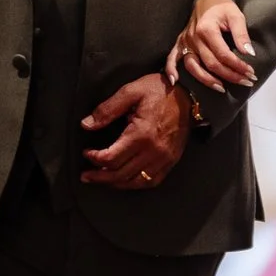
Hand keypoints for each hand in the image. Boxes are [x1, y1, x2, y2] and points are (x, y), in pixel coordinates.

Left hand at [80, 74, 190, 189]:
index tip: (86, 153)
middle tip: (86, 175)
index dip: (94, 158)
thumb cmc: (159, 90)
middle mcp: (153, 151)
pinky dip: (135, 184)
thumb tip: (86, 124)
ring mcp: (164, 158)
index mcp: (141, 134)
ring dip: (115, 184)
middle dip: (99, 177)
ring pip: (135, 182)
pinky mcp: (170, 161)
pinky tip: (124, 181)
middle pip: (120, 174)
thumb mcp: (131, 91)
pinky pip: (151, 181)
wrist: (190, 94)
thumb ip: (107, 109)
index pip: (111, 157)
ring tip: (101, 180)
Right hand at [173, 0, 254, 92]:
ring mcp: (185, 41)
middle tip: (246, 81)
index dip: (238, 66)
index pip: (223, 55)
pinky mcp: (180, 43)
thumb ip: (241, 34)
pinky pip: (172, 58)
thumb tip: (249, 53)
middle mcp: (194, 38)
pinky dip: (171, 70)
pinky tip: (175, 81)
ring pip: (193, 66)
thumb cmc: (223, 7)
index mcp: (207, 29)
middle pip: (211, 64)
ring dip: (207, 80)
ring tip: (222, 88)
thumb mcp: (236, 16)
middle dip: (230, 76)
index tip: (250, 73)